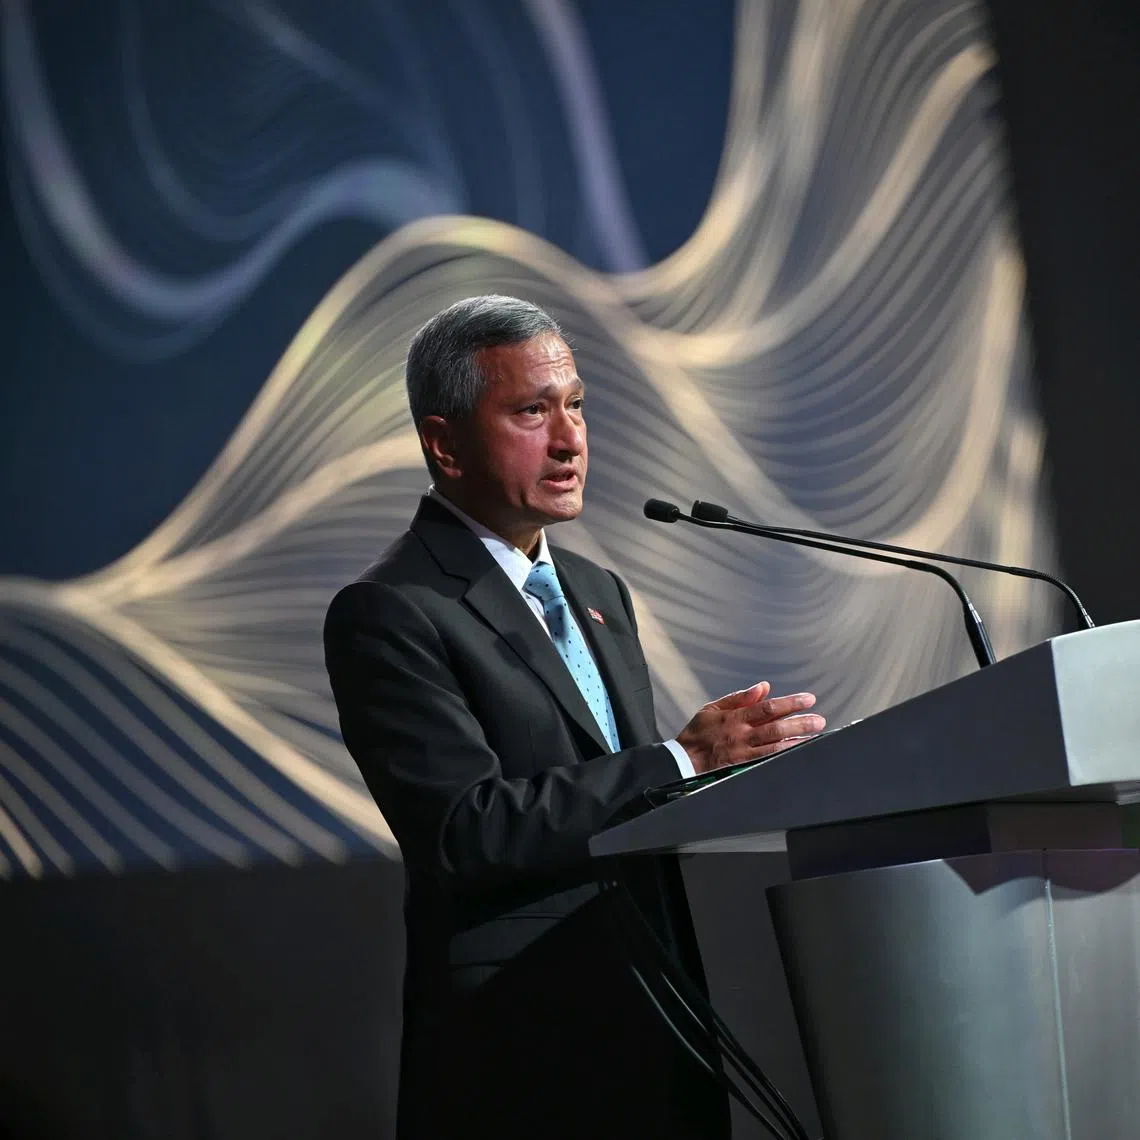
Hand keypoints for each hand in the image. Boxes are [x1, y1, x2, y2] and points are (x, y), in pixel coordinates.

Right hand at [676, 681, 823, 775]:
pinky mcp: (744, 768)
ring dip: (798, 740)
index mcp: (736, 718)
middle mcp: (742, 735)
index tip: (808, 699)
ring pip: (776, 746)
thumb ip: (739, 698)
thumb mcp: (713, 708)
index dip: (790, 703)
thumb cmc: (698, 733)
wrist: (683, 761)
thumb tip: (762, 688)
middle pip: (777, 727)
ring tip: (816, 735)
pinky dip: (785, 756)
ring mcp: (744, 753)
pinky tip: (798, 753)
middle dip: (801, 723)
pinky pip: (768, 761)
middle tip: (820, 720)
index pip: (768, 708)